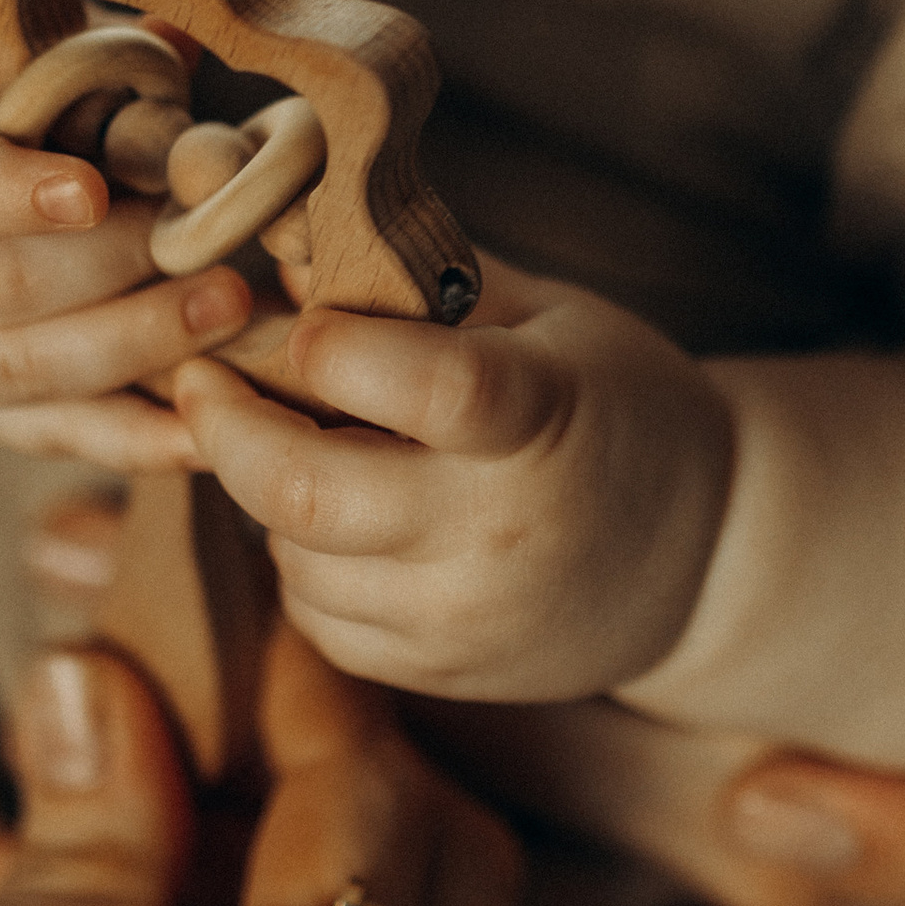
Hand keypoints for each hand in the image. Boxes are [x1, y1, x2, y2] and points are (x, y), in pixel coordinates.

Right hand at [0, 26, 249, 467]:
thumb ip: (75, 53)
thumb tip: (174, 47)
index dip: (7, 193)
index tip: (95, 191)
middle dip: (108, 272)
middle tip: (211, 250)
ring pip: (23, 373)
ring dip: (136, 347)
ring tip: (232, 309)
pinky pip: (57, 435)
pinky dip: (139, 438)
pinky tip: (212, 425)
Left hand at [175, 259, 733, 702]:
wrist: (703, 556)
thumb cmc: (614, 404)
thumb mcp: (552, 318)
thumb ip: (428, 282)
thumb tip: (282, 235)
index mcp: (543, 416)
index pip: (432, 388)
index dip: (336, 350)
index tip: (296, 322)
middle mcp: (502, 530)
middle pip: (312, 497)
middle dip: (228, 432)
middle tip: (200, 382)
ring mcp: (469, 614)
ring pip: (297, 561)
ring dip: (266, 500)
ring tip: (291, 447)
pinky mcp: (445, 670)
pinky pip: (320, 621)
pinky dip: (303, 565)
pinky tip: (336, 522)